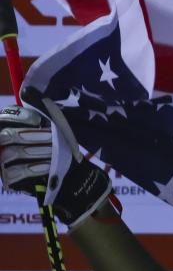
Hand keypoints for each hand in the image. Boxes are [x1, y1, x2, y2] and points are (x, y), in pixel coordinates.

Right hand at [0, 104, 111, 226]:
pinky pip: (18, 172)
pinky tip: (49, 167)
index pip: (4, 118)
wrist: (68, 174)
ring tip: (54, 152)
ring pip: (12, 153)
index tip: (38, 120)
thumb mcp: (50, 124)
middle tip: (51, 137)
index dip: (19, 118)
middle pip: (5, 135)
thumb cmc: (57, 144)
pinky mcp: (9, 180)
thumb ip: (39, 108)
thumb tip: (29, 90)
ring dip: (38, 151)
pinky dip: (36, 168)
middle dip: (30, 136)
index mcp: (7, 127)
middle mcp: (1, 145)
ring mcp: (2, 163)